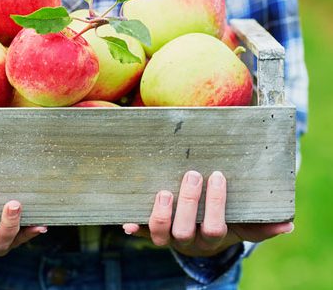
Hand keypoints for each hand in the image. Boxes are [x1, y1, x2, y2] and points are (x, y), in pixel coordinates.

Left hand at [123, 171, 293, 256]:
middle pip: (185, 230)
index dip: (215, 205)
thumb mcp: (242, 225)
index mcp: (211, 238)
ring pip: (160, 234)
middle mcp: (187, 240)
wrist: (197, 236)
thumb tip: (288, 224)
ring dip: (160, 215)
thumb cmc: (221, 223)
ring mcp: (166, 237)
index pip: (215, 227)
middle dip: (188, 203)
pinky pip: (139, 232)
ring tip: (163, 191)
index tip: (217, 176)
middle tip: (192, 175)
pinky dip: (133, 227)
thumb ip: (262, 225)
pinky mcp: (149, 231)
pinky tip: (127, 221)